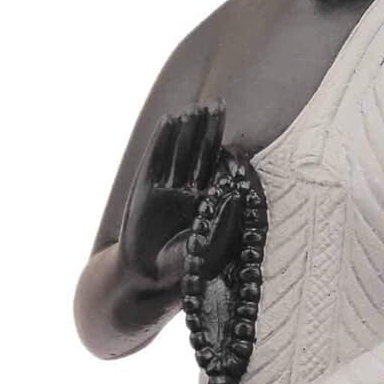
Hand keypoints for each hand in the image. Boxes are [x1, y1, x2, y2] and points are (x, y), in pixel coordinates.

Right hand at [118, 103, 224, 285]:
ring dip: (187, 130)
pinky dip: (162, 141)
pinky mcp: (145, 189)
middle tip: (217, 104)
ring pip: (179, 152)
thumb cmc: (186, 268)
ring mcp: (166, 189)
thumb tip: (238, 189)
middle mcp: (188, 192)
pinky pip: (155, 160)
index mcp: (208, 202)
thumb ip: (226, 219)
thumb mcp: (212, 245)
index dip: (222, 141)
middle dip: (208, 129)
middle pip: (199, 152)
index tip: (231, 124)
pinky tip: (170, 122)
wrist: (147, 279)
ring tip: (195, 108)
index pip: (216, 164)